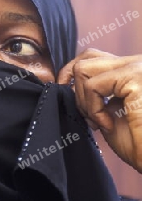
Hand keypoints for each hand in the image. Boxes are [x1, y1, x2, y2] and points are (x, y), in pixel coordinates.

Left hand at [57, 48, 141, 172]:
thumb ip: (94, 94)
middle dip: (76, 89)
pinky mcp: (134, 77)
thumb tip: (69, 84)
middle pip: (86, 57)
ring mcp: (136, 67)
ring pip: (83, 69)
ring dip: (84, 100)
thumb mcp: (109, 112)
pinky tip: (108, 125)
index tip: (67, 95)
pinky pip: (93, 86)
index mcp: (130, 69)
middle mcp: (136, 63)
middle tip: (88, 117)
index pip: (93, 56)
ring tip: (99, 122)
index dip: (72, 73)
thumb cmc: (137, 144)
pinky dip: (93, 109)